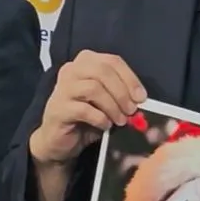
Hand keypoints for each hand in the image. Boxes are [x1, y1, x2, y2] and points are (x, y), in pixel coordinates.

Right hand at [29, 50, 145, 166]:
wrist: (59, 140)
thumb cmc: (86, 118)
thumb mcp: (107, 102)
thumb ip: (120, 95)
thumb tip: (141, 100)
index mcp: (85, 63)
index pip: (112, 61)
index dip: (130, 78)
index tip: (141, 97)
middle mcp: (71, 70)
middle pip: (102, 71)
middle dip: (121, 92)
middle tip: (131, 110)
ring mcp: (62, 89)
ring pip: (93, 88)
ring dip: (112, 106)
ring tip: (120, 120)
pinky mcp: (58, 108)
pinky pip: (84, 109)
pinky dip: (100, 118)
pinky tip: (105, 126)